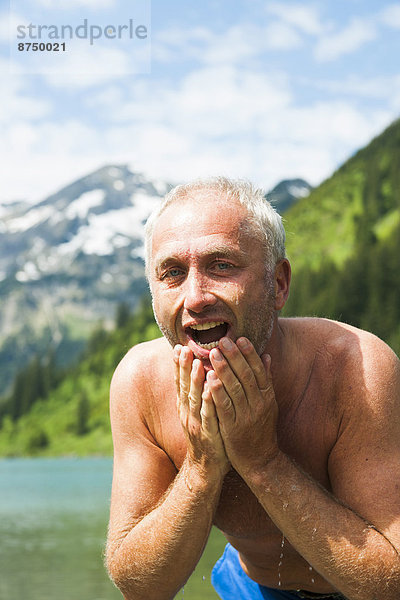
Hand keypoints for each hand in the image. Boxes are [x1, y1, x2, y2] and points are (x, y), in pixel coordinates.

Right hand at [174, 345, 229, 482]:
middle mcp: (188, 414)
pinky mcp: (208, 435)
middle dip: (184, 367)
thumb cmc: (207, 436)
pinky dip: (209, 403)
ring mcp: (196, 424)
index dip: (178, 365)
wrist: (206, 469)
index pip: (180, 382)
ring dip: (195, 380)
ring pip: (195, 399)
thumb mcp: (199, 414)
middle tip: (184, 348)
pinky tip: (212, 390)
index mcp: (186, 407)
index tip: (178, 347)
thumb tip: (199, 373)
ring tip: (198, 363)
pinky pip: (209, 416)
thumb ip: (198, 395)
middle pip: (184, 387)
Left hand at [207, 337, 278, 476]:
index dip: (249, 354)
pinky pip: (225, 407)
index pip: (258, 370)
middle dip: (234, 356)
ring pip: (235, 389)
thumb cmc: (261, 428)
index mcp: (267, 396)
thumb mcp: (268, 403)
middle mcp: (259, 404)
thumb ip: (266, 379)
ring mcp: (246, 416)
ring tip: (213, 353)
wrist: (260, 460)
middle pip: (246, 376)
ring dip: (224, 370)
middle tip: (222, 340)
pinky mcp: (233, 428)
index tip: (240, 338)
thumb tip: (266, 355)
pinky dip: (218, 392)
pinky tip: (209, 379)